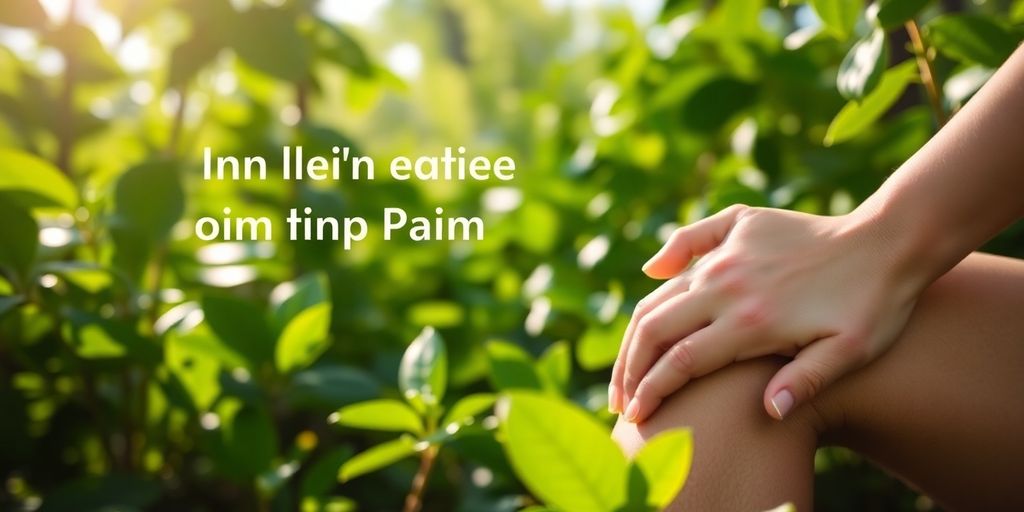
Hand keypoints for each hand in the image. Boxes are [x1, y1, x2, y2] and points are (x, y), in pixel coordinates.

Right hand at [609, 204, 920, 422]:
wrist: (889, 241)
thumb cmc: (874, 306)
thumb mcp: (851, 351)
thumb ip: (807, 379)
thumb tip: (770, 412)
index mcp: (753, 320)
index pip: (682, 360)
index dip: (652, 390)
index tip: (635, 416)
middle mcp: (729, 285)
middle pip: (656, 328)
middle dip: (630, 368)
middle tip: (620, 400)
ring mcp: (729, 255)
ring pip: (662, 294)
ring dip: (637, 331)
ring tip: (628, 364)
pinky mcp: (738, 230)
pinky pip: (688, 244)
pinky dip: (664, 265)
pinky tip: (653, 277)